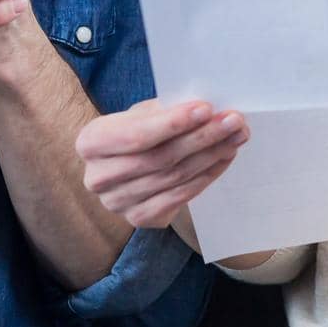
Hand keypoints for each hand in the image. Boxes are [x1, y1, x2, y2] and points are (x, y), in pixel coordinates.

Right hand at [76, 100, 248, 228]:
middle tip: (234, 122)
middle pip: (160, 158)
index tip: (207, 109)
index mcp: (91, 142)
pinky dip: (206, 176)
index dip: (172, 123)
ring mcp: (117, 203)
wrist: (121, 165)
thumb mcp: (139, 114)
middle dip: (202, 138)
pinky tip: (223, 158)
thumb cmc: (134, 131)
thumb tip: (207, 110)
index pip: (135, 135)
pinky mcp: (139, 218)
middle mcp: (98, 177)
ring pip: (174, 177)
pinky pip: (179, 197)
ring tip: (236, 137)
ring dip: (211, 155)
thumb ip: (164, 111)